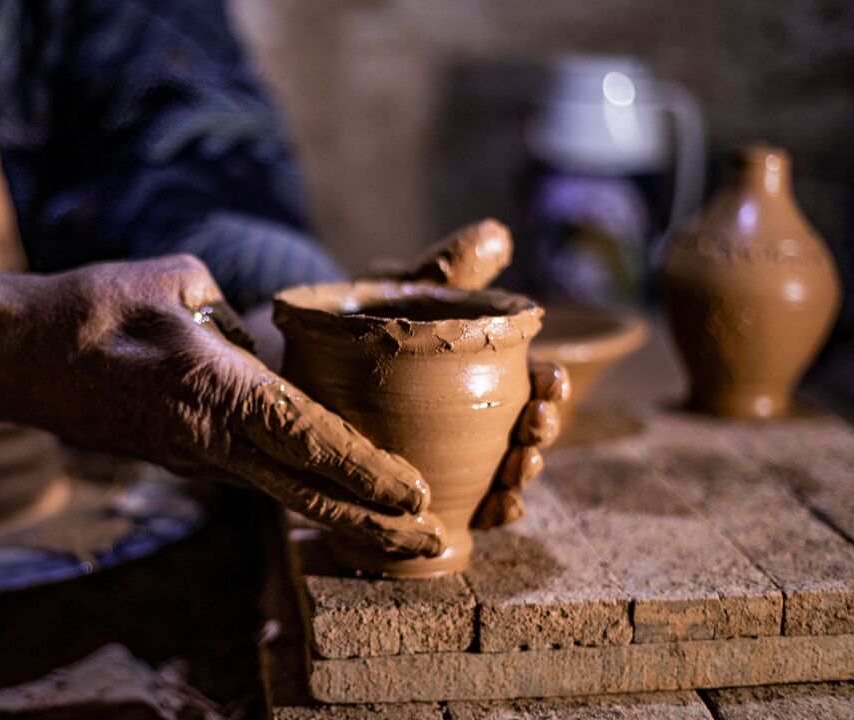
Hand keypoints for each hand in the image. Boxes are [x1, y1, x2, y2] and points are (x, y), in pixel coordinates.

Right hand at [0, 236, 443, 557]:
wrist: (16, 356)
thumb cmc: (93, 306)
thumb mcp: (180, 280)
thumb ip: (241, 320)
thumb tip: (268, 354)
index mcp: (211, 387)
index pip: (305, 436)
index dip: (363, 469)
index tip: (413, 495)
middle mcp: (205, 438)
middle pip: (303, 491)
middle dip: (370, 523)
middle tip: (431, 546)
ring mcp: (191, 458)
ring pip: (280, 491)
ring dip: (341, 515)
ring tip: (400, 534)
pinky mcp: (180, 459)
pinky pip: (251, 475)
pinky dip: (299, 491)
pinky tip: (334, 497)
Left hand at [381, 218, 567, 528]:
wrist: (302, 360)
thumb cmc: (362, 322)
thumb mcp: (402, 291)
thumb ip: (447, 269)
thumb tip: (494, 235)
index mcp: (482, 368)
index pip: (531, 379)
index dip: (549, 384)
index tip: (550, 382)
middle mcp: (477, 416)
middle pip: (524, 430)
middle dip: (540, 432)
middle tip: (535, 430)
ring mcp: (454, 453)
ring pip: (501, 471)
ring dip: (520, 476)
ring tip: (517, 473)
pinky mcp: (422, 485)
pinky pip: (461, 507)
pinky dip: (484, 512)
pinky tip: (492, 512)